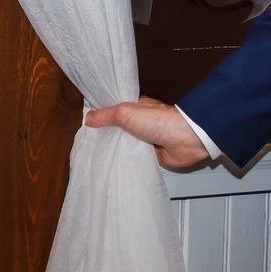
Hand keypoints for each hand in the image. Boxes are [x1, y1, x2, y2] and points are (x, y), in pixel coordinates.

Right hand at [83, 97, 211, 168]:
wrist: (184, 138)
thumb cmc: (159, 120)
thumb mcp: (125, 112)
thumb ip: (106, 115)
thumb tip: (88, 118)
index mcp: (134, 107)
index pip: (113, 110)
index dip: (100, 116)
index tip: (86, 124)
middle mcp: (139, 122)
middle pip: (117, 129)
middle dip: (105, 135)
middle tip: (88, 142)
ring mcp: (145, 138)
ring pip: (124, 144)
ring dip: (116, 149)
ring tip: (98, 155)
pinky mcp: (151, 154)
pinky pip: (134, 157)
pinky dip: (127, 160)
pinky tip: (116, 164)